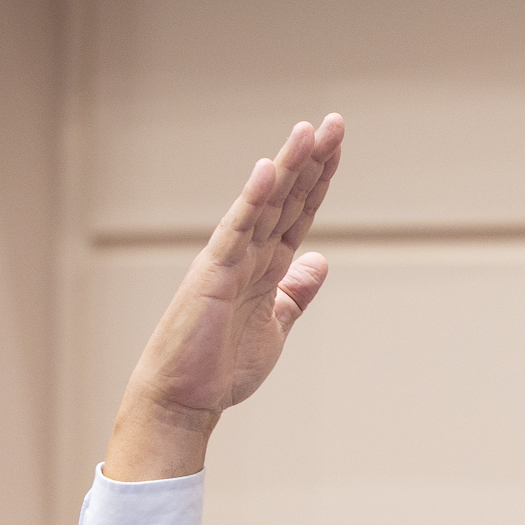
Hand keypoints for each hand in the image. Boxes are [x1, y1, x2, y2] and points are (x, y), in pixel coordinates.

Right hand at [105, 114, 344, 480]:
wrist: (186, 401)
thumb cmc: (222, 367)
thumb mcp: (276, 324)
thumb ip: (296, 293)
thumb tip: (319, 261)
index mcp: (265, 266)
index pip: (298, 212)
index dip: (319, 180)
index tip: (337, 146)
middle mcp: (248, 254)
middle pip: (286, 198)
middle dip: (312, 162)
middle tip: (336, 123)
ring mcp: (229, 260)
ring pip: (264, 205)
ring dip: (288, 168)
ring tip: (309, 132)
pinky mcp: (213, 274)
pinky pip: (237, 231)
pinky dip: (253, 200)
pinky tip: (269, 171)